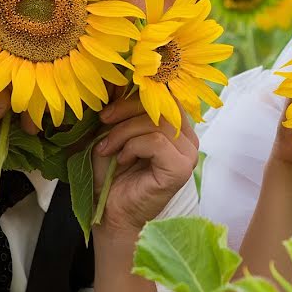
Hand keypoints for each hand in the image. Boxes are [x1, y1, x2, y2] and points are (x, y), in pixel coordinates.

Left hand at [92, 96, 198, 234]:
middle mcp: (188, 138)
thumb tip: (115, 79)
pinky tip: (122, 160)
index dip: (134, 95)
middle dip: (125, 111)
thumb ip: (119, 108)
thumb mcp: (113, 133)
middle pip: (161, 104)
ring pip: (156, 122)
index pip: (163, 95)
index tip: (107, 109)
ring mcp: (188, 153)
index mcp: (176, 126)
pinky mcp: (181, 168)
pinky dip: (132, 147)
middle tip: (102, 123)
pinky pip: (156, 141)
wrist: (111, 212)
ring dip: (123, 132)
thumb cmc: (112, 173)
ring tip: (107, 148)